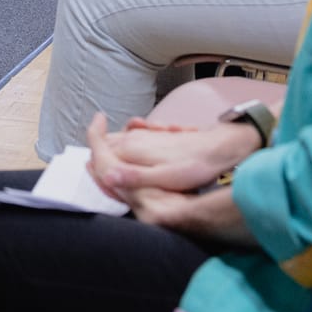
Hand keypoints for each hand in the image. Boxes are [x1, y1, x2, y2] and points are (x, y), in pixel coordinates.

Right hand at [84, 112, 261, 197]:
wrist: (220, 147)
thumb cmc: (194, 166)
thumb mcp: (165, 178)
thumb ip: (135, 177)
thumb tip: (106, 176)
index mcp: (131, 149)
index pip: (98, 151)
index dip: (91, 165)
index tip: (91, 172)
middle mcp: (134, 137)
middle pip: (104, 144)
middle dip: (98, 157)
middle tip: (101, 175)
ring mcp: (145, 133)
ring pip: (117, 139)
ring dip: (110, 150)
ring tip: (112, 167)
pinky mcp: (156, 133)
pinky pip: (131, 134)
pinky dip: (125, 142)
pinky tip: (132, 148)